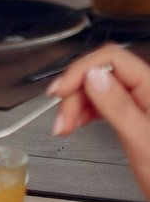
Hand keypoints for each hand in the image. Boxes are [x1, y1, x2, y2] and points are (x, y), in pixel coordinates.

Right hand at [48, 44, 149, 201]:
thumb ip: (118, 107)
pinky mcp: (130, 114)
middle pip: (100, 73)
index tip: (61, 90)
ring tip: (65, 126)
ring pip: (96, 87)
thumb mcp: (142, 141)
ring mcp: (138, 102)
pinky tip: (76, 123)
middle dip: (74, 93)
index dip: (81, 71)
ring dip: (74, 104)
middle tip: (62, 119)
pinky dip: (82, 111)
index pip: (112, 60)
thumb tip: (94, 77)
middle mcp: (147, 91)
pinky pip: (100, 102)